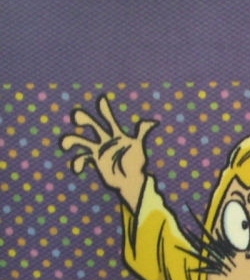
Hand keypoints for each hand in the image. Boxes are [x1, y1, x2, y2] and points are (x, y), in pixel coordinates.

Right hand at [60, 95, 155, 212]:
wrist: (130, 179)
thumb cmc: (135, 162)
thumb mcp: (138, 146)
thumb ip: (142, 132)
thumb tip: (153, 121)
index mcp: (116, 135)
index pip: (109, 120)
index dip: (105, 110)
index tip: (101, 99)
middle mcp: (106, 141)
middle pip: (93, 126)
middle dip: (85, 119)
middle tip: (76, 116)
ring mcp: (99, 150)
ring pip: (82, 141)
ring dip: (72, 140)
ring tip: (66, 144)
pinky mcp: (94, 160)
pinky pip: (82, 158)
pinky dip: (77, 163)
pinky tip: (78, 169)